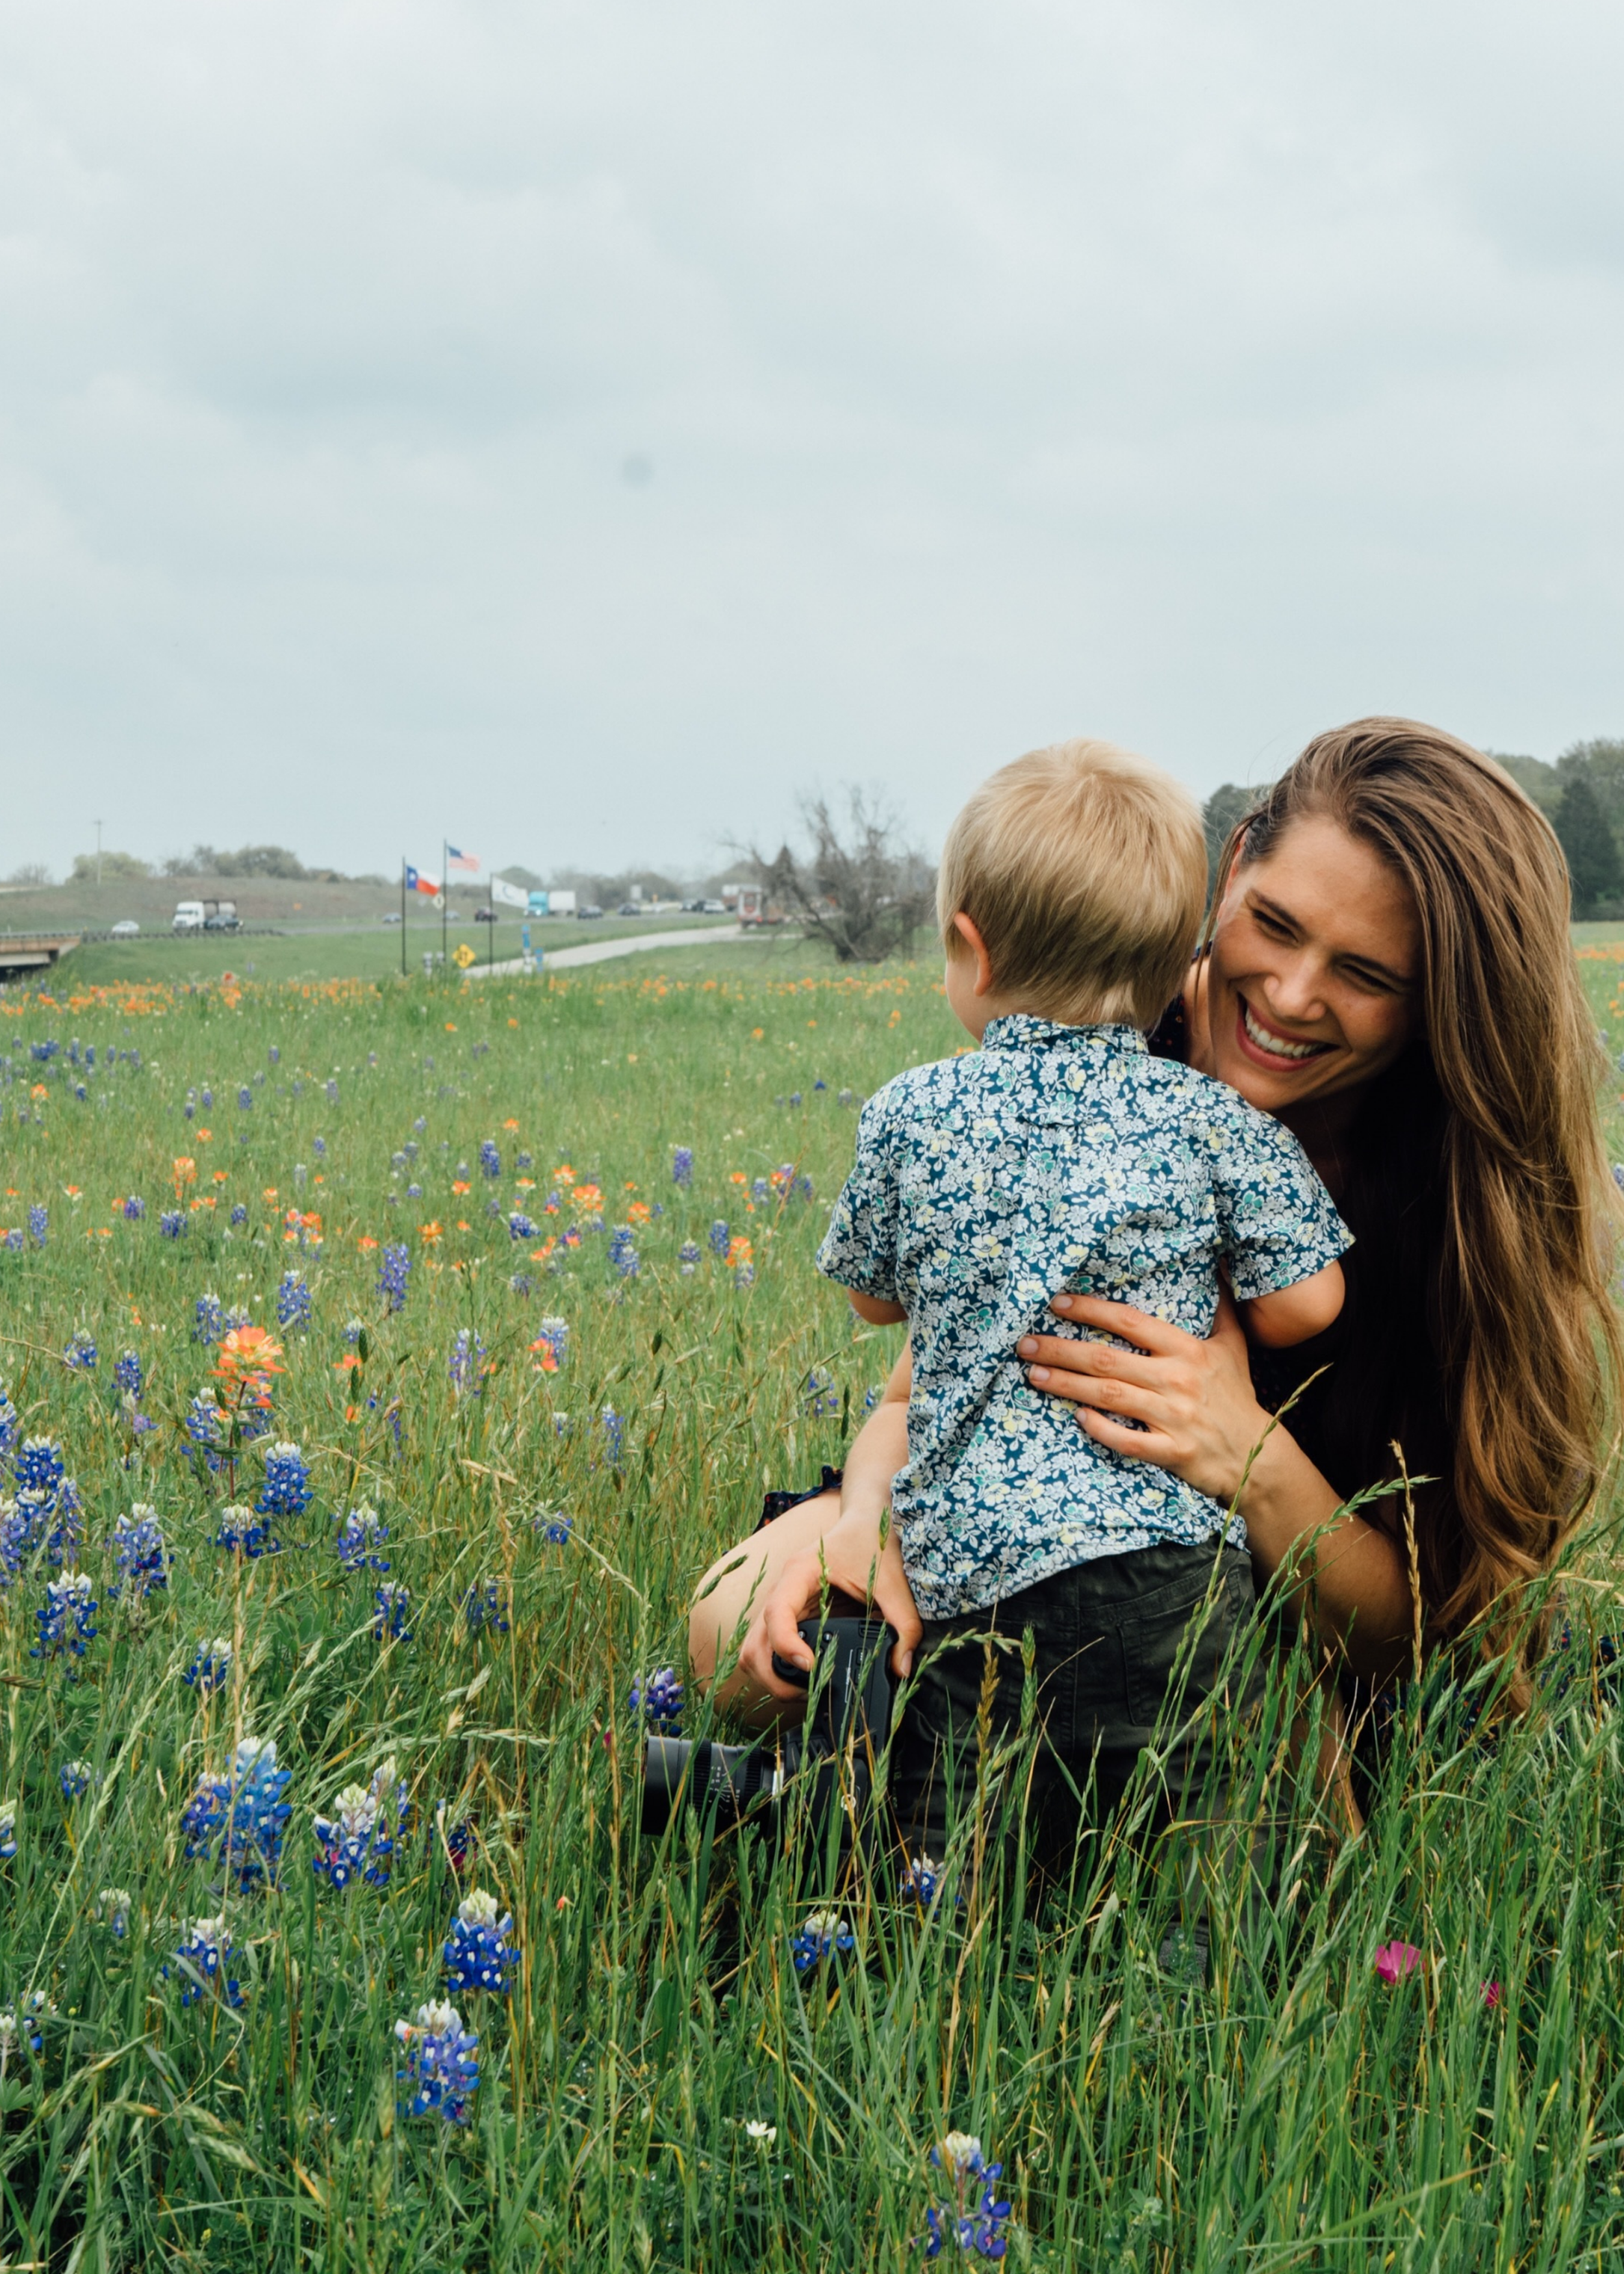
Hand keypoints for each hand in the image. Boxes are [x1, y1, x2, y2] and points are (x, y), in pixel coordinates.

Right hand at [737, 1510, 924, 1699]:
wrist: (867, 1521)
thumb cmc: (874, 1543)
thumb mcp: (894, 1583)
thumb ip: (904, 1624)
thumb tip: (901, 1668)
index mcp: (800, 1572)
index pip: (776, 1614)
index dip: (787, 1645)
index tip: (811, 1665)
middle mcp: (783, 1589)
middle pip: (755, 1642)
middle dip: (774, 1675)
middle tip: (808, 1692)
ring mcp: (783, 1604)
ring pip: (755, 1649)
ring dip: (771, 1676)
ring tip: (806, 1691)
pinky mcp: (790, 1615)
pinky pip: (768, 1646)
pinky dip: (777, 1668)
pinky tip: (805, 1679)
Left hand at [1016, 1289, 1273, 1507]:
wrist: (1258, 1455)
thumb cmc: (1236, 1397)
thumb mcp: (1232, 1346)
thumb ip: (1220, 1307)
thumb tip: (1215, 1266)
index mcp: (1188, 1350)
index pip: (1131, 1322)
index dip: (1092, 1310)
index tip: (1057, 1303)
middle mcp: (1178, 1380)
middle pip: (1107, 1359)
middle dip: (1061, 1349)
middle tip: (1024, 1343)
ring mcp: (1174, 1418)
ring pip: (1109, 1397)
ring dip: (1066, 1385)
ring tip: (1032, 1374)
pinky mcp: (1172, 1452)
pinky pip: (1128, 1440)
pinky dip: (1101, 1429)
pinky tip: (1076, 1417)